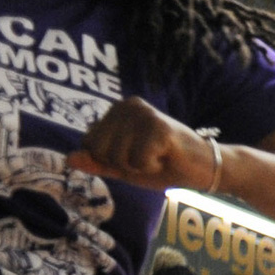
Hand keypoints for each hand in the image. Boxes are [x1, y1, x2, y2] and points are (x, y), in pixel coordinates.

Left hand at [66, 94, 217, 190]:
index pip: (89, 143)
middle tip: (149, 158)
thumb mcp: (125, 166)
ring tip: (159, 157)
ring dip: (139, 167)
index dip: (111, 160)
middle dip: (123, 164)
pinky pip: (136, 162)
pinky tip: (167, 158)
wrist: (205, 168)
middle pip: (100, 150)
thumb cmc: (165, 165)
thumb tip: (69, 158)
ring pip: (117, 157)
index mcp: (118, 110)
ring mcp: (143, 115)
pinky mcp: (158, 128)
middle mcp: (128, 105)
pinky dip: (151, 168)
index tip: (136, 156)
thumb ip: (98, 162)